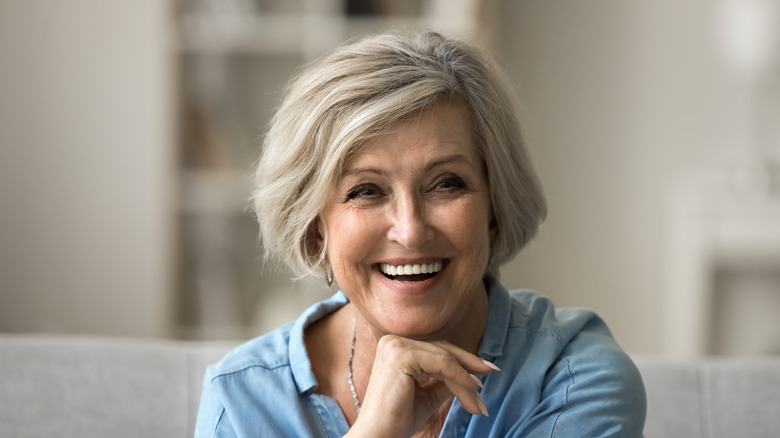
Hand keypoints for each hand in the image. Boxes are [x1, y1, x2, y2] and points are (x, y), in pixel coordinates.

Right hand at [346, 335, 497, 437]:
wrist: (379, 436)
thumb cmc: (399, 419)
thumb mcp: (428, 395)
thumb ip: (446, 381)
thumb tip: (471, 374)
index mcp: (395, 347)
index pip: (435, 349)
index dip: (462, 359)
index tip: (485, 370)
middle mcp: (393, 342)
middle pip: (441, 350)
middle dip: (469, 365)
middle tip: (492, 372)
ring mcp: (395, 346)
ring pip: (443, 358)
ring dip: (466, 379)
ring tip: (480, 400)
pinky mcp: (400, 356)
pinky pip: (440, 363)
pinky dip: (459, 375)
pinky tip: (472, 387)